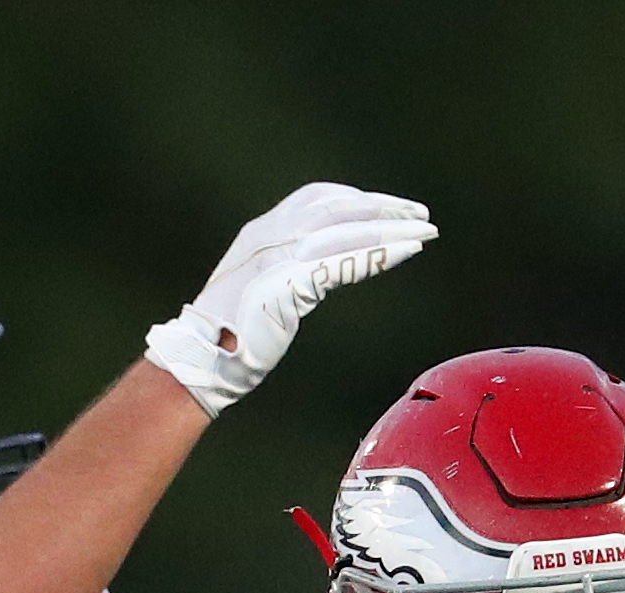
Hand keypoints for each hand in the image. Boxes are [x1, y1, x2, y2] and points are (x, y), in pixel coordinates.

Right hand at [144, 184, 435, 417]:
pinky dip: (376, 255)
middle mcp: (270, 236)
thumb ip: (286, 273)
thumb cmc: (227, 337)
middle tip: (421, 214)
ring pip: (345, 230)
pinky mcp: (287, 286)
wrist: (199, 361)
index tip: (388, 207)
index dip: (357, 199)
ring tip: (425, 232)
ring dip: (390, 229)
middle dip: (383, 208)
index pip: (317, 198)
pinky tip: (404, 253)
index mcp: (262, 232)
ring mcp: (277, 259)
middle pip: (338, 207)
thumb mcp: (258, 291)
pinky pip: (341, 263)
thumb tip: (317, 274)